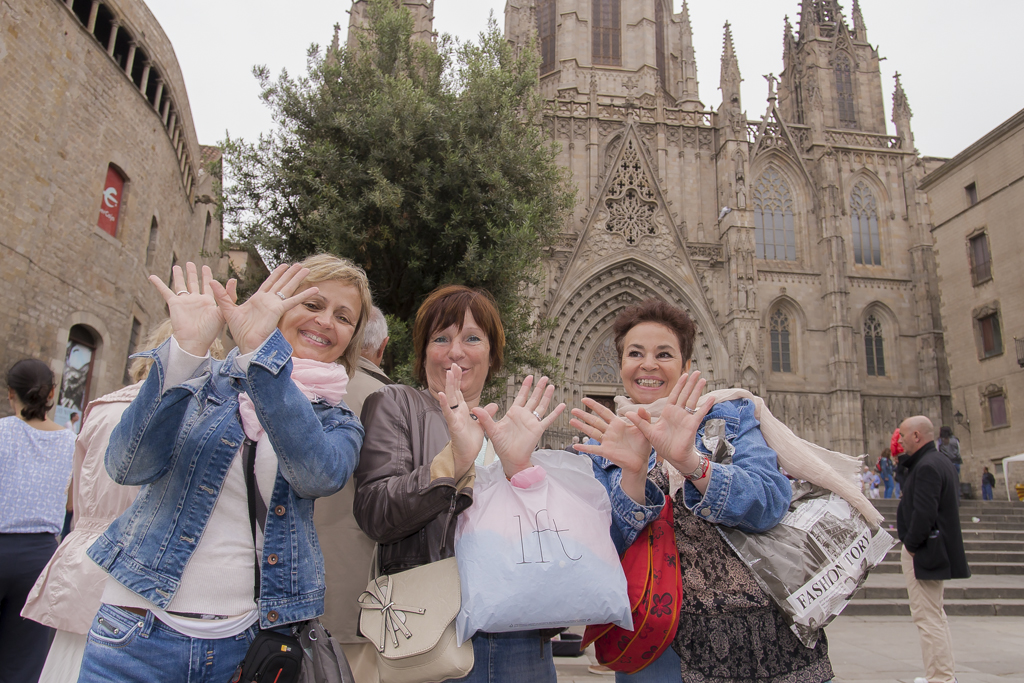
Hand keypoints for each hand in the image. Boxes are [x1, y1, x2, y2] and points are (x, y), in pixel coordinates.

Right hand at [149, 263, 231, 355]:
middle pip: (193, 283)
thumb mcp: (223, 311)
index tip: (205, 267)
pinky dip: (158, 284)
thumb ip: (228, 296)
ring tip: (177, 266)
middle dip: (192, 273)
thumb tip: (232, 279)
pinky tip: (152, 277)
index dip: (206, 276)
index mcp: (208, 302)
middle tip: (190, 263)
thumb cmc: (210, 330)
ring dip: (179, 275)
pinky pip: (165, 291)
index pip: (207, 285)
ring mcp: (185, 302)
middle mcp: (196, 300)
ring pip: (180, 285)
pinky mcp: (174, 304)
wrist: (195, 341)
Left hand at [210, 263, 317, 354]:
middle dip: (290, 273)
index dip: (277, 274)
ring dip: (297, 279)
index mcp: (258, 299)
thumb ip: (222, 295)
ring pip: (288, 288)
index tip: (284, 266)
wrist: (247, 344)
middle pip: (281, 283)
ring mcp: (274, 305)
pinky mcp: (278, 310)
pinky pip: (293, 300)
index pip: (269, 283)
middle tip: (300, 264)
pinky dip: (304, 295)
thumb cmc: (239, 332)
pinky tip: (314, 289)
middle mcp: (268, 300)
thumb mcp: (227, 309)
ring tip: (307, 270)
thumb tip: (212, 281)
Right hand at [437, 364, 496, 479]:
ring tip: (448, 373)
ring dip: (449, 386)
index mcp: (462, 410)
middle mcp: (456, 411)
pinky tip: (441, 394)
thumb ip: (486, 413)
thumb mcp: (482, 423)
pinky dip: (444, 404)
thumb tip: (495, 404)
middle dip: (453, 378)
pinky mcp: (453, 425)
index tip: (457, 368)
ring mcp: (453, 417)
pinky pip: (448, 413)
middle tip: (453, 365)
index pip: (459, 391)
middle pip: (454, 391)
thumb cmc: (470, 440)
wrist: (467, 454)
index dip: (458, 380)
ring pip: (450, 399)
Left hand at [473, 376, 564, 478]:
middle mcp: (524, 416)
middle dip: (538, 388)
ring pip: (541, 406)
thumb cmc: (501, 446)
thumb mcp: (491, 430)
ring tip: (552, 386)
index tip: (529, 376)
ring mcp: (532, 422)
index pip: (521, 396)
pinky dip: (556, 413)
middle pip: (533, 398)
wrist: (510, 459)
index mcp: (514, 413)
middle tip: (545, 377)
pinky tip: (562, 406)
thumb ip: (485, 418)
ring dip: (547, 396)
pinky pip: (548, 419)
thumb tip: (475, 409)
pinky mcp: (538, 429)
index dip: (525, 386)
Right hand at [571, 398, 650, 503]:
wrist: (641, 462)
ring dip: (581, 427)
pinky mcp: (606, 451)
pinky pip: (593, 449)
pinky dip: (584, 448)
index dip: (594, 405)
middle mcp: (610, 431)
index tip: (585, 400)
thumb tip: (641, 408)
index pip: (604, 412)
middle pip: (594, 421)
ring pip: (592, 432)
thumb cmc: (642, 446)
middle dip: (584, 415)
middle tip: (573, 410)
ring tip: (571, 421)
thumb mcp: (645, 429)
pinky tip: (575, 446)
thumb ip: (643, 417)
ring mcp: (607, 441)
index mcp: (618, 424)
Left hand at [624, 372, 714, 475]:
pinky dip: (706, 405)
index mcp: (669, 413)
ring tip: (703, 379)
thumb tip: (626, 414)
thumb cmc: (663, 445)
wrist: (673, 457)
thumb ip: (640, 422)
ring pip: (693, 400)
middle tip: (697, 372)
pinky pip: (700, 413)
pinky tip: (711, 397)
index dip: (679, 385)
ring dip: (698, 389)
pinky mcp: (692, 425)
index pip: (675, 395)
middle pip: (686, 394)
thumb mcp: (648, 432)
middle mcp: (679, 413)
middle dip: (691, 383)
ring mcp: (686, 418)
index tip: (684, 375)